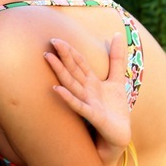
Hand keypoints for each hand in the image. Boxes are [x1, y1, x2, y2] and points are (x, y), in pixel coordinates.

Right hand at [45, 34, 130, 164]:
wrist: (119, 132)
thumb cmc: (114, 107)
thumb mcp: (117, 79)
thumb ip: (116, 58)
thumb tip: (118, 35)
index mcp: (91, 80)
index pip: (79, 62)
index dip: (70, 51)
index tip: (58, 39)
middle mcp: (86, 89)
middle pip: (73, 69)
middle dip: (63, 55)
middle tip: (52, 41)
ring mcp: (88, 101)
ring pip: (72, 83)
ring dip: (60, 71)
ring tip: (48, 57)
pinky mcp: (93, 115)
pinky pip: (79, 106)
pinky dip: (68, 98)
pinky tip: (56, 89)